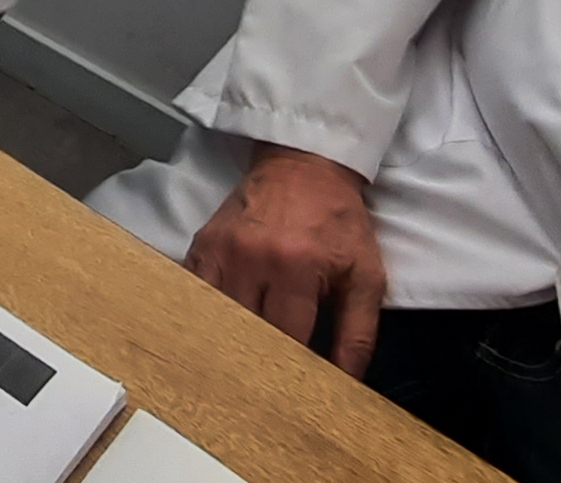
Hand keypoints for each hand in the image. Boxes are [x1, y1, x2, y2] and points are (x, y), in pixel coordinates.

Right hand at [184, 142, 385, 375]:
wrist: (304, 165)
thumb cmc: (339, 222)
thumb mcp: (365, 274)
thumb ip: (359, 332)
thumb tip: (345, 381)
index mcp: (297, 267)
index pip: (286, 340)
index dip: (289, 372)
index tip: (293, 394)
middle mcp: (253, 259)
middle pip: (245, 334)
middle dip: (256, 363)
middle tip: (263, 388)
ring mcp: (221, 251)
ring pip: (215, 320)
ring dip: (228, 344)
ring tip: (238, 367)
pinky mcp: (201, 245)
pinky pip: (195, 296)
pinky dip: (205, 318)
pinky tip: (214, 334)